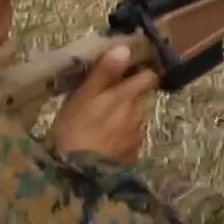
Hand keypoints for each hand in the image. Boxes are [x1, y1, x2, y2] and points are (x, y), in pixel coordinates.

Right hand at [45, 45, 158, 165]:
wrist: (77, 175)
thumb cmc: (75, 129)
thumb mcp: (84, 96)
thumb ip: (105, 72)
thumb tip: (125, 48)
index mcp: (127, 97)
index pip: (148, 76)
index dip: (140, 72)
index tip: (126, 72)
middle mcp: (139, 115)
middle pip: (139, 99)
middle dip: (126, 98)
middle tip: (101, 103)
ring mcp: (137, 138)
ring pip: (133, 120)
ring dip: (121, 120)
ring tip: (97, 127)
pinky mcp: (131, 157)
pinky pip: (128, 141)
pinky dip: (118, 140)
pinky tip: (101, 145)